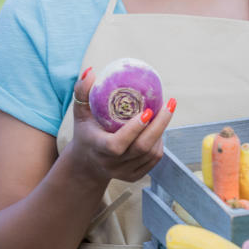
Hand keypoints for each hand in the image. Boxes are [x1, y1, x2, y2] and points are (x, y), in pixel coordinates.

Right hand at [66, 68, 174, 184]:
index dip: (134, 130)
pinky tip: (159, 128)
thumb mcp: (80, 112)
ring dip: (162, 131)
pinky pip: (154, 159)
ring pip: (152, 153)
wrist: (86, 164)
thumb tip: (91, 71)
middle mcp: (112, 164)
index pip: (117, 145)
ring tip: (165, 112)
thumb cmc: (85, 131)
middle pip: (142, 148)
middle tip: (169, 104)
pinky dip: (160, 142)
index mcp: (98, 148)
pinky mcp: (134, 176)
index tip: (147, 111)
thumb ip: (82, 92)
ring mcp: (124, 172)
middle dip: (160, 125)